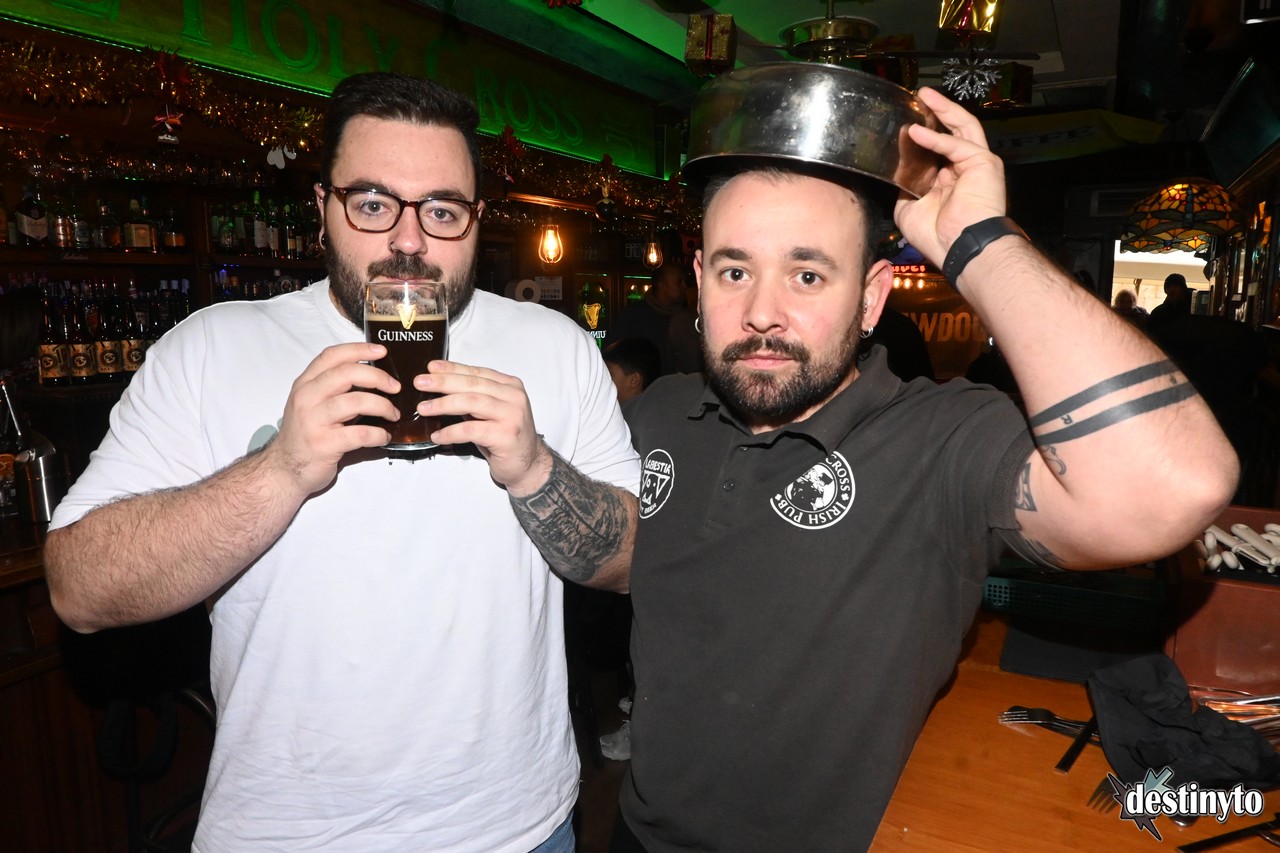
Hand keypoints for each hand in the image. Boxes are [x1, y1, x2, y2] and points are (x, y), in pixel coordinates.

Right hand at [262, 342, 399, 496]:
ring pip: (357, 401)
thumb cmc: (305, 434)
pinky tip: (384, 436)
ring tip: (393, 414)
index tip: (382, 351)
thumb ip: (334, 388)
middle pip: (347, 374)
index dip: (358, 350)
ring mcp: (313, 421)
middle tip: (395, 387)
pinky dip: (378, 434)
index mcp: (305, 384)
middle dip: (377, 377)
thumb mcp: (312, 404)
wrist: (285, 469)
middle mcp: (307, 398)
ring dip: (383, 406)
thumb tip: (373, 377)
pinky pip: (360, 433)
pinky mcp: (324, 444)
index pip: (331, 356)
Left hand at [415, 360, 551, 495]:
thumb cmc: (505, 437)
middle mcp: (514, 397)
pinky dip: (451, 432)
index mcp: (510, 386)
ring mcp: (512, 415)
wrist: (528, 464)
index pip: (477, 372)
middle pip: (472, 384)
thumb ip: (473, 397)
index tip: (431, 368)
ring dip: (443, 404)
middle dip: (443, 383)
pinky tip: (438, 435)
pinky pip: (471, 430)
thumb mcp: (490, 412)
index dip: (452, 369)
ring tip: (424, 408)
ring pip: (471, 403)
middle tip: (420, 383)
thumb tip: (440, 386)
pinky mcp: (506, 435)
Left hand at [894, 86, 1009, 267]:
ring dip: (943, 110)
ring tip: (925, 96)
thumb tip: (895, 172)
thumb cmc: (937, 236)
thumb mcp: (908, 208)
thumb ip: (904, 186)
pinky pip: (957, 144)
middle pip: (954, 129)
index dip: (925, 132)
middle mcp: (964, 168)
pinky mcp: (983, 162)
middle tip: (920, 96)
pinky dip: (937, 137)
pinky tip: (917, 131)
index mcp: (949, 179)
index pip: (938, 146)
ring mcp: (976, 163)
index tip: (907, 120)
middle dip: (938, 111)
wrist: (958, 248)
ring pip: (962, 127)